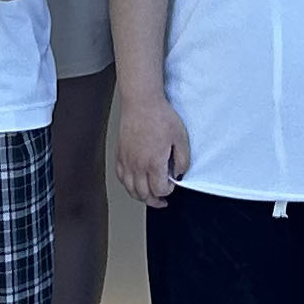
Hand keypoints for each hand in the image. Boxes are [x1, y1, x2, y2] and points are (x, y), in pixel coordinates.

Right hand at [113, 91, 189, 206]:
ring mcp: (126, 160)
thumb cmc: (160, 116)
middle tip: (161, 200)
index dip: (167, 191)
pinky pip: (120, 176)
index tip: (171, 184)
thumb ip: (183, 160)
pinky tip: (133, 182)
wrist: (141, 102)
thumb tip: (179, 173)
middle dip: (154, 200)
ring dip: (140, 196)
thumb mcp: (181, 138)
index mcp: (154, 163)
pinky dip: (127, 184)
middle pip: (143, 194)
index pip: (159, 190)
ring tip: (148, 196)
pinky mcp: (120, 154)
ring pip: (130, 188)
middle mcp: (137, 165)